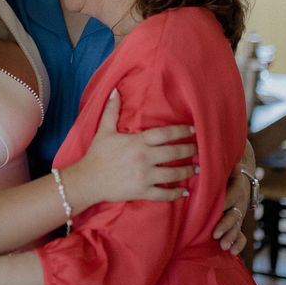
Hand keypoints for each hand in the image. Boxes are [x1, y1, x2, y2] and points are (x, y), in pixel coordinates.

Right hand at [69, 89, 197, 205]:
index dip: (181, 131)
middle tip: (199, 149)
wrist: (87, 180)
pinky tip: (184, 191)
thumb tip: (115, 90)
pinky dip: (175, 193)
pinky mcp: (141, 192)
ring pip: (172, 173)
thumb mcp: (104, 130)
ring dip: (188, 171)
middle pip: (173, 152)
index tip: (193, 130)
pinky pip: (163, 194)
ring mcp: (144, 176)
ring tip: (197, 168)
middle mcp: (144, 158)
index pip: (165, 133)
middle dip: (189, 150)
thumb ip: (112, 110)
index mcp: (137, 141)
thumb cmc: (96, 154)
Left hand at [212, 162, 250, 254]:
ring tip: (223, 246)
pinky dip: (239, 244)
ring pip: (237, 226)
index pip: (230, 197)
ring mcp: (240, 213)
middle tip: (215, 235)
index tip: (213, 212)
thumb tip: (205, 154)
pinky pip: (242, 235)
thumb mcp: (223, 165)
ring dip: (231, 236)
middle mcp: (240, 201)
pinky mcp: (238, 222)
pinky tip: (232, 252)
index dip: (223, 205)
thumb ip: (217, 163)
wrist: (240, 175)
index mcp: (236, 187)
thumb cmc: (224, 170)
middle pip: (234, 214)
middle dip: (225, 226)